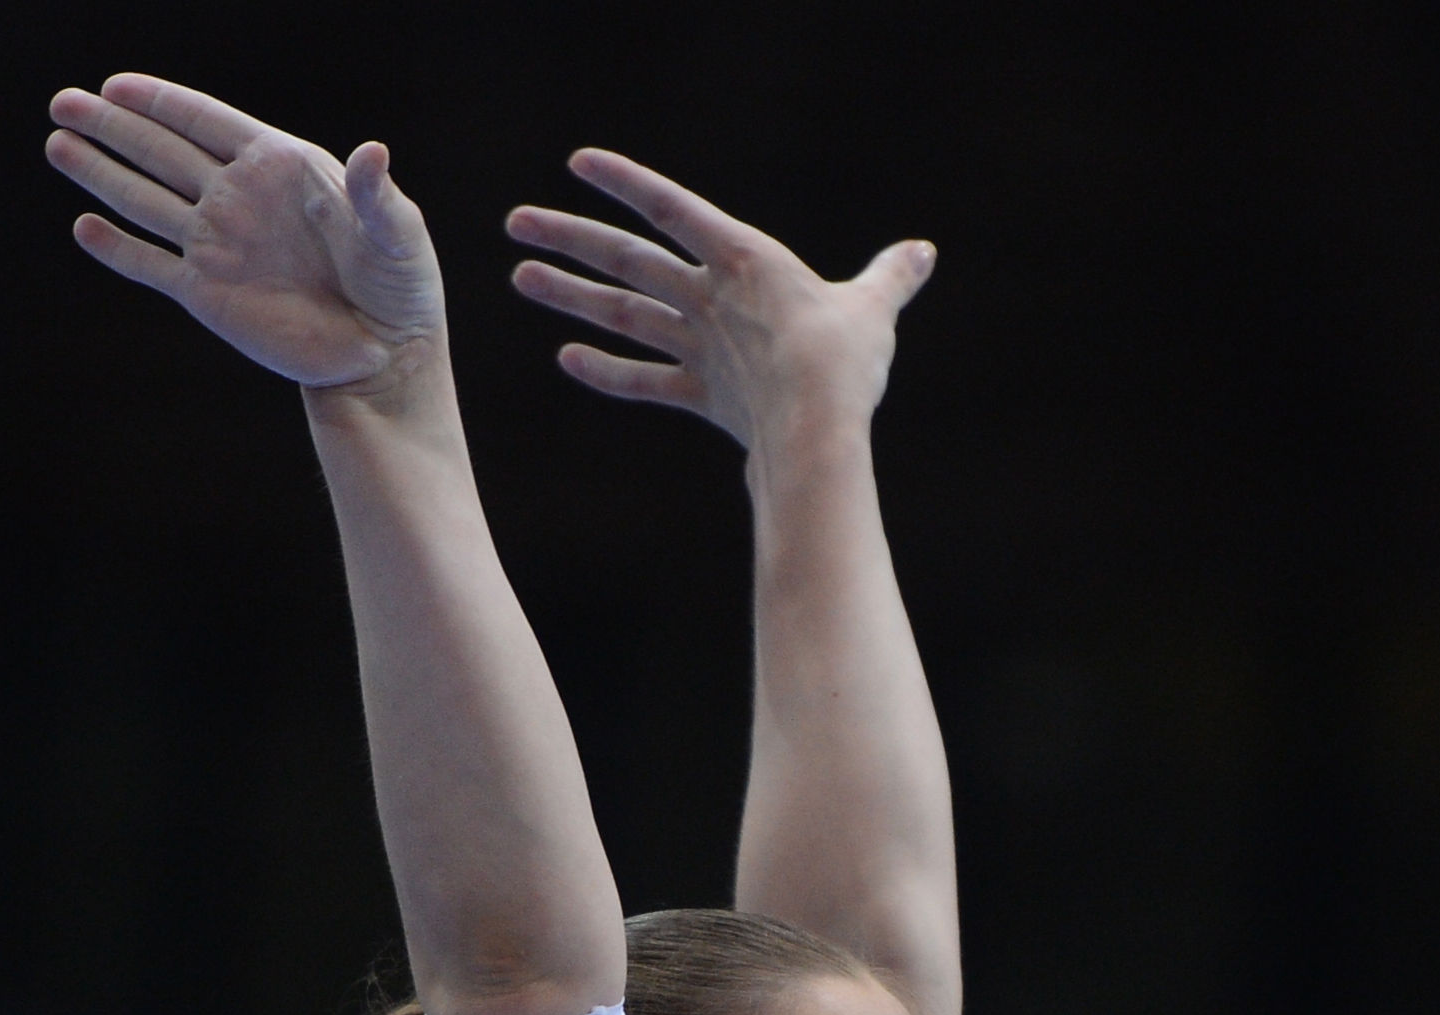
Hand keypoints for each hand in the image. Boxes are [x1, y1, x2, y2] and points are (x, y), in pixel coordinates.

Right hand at [47, 75, 443, 394]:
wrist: (386, 355)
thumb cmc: (402, 286)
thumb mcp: (398, 235)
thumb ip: (377, 194)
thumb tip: (373, 152)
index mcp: (278, 168)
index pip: (207, 123)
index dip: (160, 102)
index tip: (117, 84)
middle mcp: (239, 199)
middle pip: (162, 152)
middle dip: (113, 126)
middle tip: (63, 102)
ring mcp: (219, 245)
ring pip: (146, 201)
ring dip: (101, 174)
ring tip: (57, 144)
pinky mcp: (207, 294)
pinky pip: (151, 266)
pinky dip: (118, 249)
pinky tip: (84, 227)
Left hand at [504, 152, 933, 449]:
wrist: (818, 426)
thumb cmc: (848, 360)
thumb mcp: (873, 310)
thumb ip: (889, 279)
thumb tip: (922, 253)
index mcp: (744, 259)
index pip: (675, 207)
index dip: (627, 182)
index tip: (579, 163)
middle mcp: (710, 296)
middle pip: (628, 259)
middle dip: (571, 237)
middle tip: (517, 222)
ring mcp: (699, 346)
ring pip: (622, 313)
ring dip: (569, 293)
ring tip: (522, 276)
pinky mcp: (701, 394)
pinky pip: (643, 381)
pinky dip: (605, 371)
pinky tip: (566, 358)